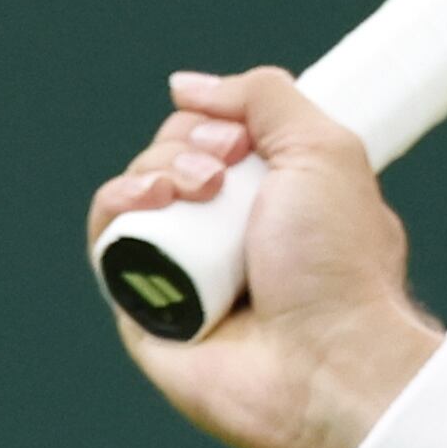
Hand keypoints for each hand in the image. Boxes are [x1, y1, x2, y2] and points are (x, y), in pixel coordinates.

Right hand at [88, 69, 443, 447]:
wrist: (327, 362)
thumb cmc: (339, 265)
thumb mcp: (324, 150)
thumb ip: (266, 97)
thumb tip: (186, 85)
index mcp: (273, 201)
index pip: (215, 136)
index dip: (216, 120)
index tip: (242, 139)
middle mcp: (226, 235)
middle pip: (169, 156)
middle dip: (185, 143)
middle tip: (223, 170)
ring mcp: (183, 270)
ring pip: (134, 191)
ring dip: (153, 168)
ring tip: (195, 189)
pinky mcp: (142, 307)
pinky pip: (107, 240)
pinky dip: (116, 203)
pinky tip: (150, 199)